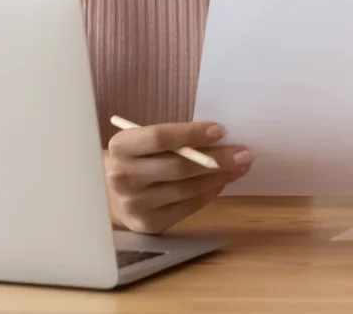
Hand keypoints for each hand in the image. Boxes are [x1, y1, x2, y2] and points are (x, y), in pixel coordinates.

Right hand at [105, 121, 252, 233]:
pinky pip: (187, 207)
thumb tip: (217, 138)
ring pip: (186, 189)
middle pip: (177, 166)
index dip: (191, 134)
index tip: (220, 130)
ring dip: (217, 178)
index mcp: (120, 147)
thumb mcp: (141, 142)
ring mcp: (136, 204)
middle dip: (215, 159)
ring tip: (238, 167)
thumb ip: (171, 140)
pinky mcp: (149, 223)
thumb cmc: (134, 159)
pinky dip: (208, 193)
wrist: (109, 193)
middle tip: (243, 152)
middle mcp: (124, 177)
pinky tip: (221, 183)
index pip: (160, 138)